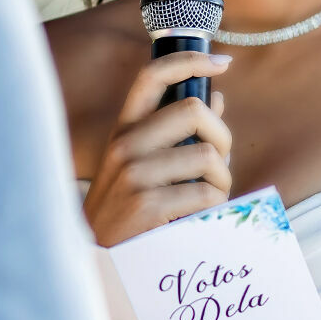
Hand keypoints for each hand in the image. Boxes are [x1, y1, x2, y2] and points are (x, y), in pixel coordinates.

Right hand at [85, 51, 232, 246]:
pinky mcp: (147, 205)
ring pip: (208, 155)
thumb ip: (178, 133)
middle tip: (220, 162)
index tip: (222, 62)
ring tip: (210, 197)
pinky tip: (200, 217)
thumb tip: (217, 99)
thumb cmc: (128, 210)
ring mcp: (134, 175)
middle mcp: (124, 145)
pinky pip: (206, 194)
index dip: (190, 60)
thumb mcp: (142, 165)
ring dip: (222, 180)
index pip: (152, 75)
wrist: (98, 259)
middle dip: (222, 136)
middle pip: (194, 110)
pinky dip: (215, 207)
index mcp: (124, 129)